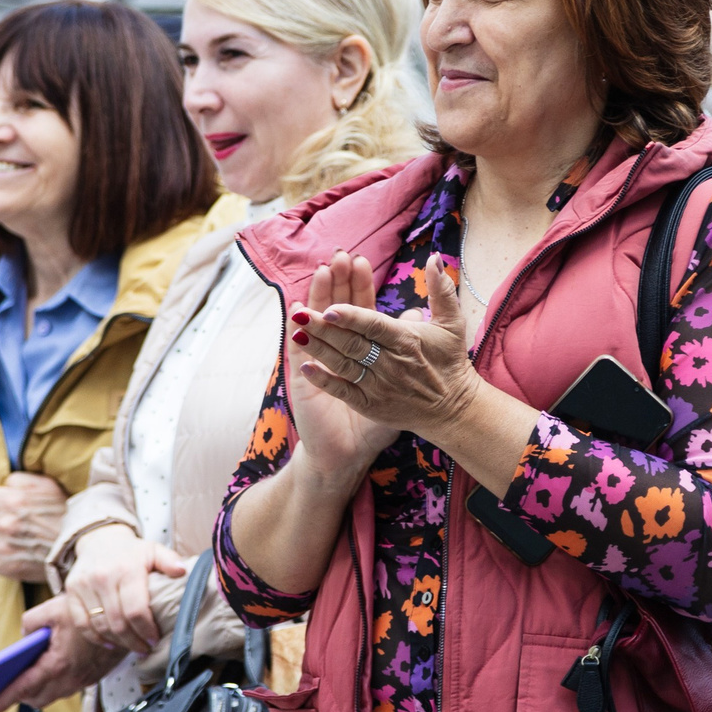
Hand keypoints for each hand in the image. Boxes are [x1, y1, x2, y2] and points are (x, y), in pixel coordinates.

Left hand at [0, 472, 68, 580]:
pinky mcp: (7, 567)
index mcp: (12, 500)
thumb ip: (18, 481)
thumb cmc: (67, 513)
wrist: (84, 545)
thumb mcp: (47, 486)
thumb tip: (0, 485)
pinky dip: (2, 559)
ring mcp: (4, 547)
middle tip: (19, 526)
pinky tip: (21, 554)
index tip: (8, 508)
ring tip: (19, 541)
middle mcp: (5, 524)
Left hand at [0, 599, 116, 711]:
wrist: (128, 619)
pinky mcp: (91, 678)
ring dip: (35, 691)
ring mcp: (82, 680)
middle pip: (36, 699)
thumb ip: (30, 623)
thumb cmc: (93, 612)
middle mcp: (70, 678)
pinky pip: (65, 688)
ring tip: (21, 679)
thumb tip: (23, 637)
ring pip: (51, 696)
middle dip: (18, 695)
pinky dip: (52, 684)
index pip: (23, 688)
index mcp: (58, 664)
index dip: (2, 700)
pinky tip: (46, 670)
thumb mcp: (53, 609)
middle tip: (1, 688)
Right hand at [64, 525, 188, 653]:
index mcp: (127, 569)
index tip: (155, 639)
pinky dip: (95, 638)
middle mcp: (103, 577)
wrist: (99, 539)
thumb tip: (182, 571)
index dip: (146, 629)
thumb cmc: (132, 551)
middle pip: (118, 622)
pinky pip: (81, 623)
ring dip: (117, 642)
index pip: (136, 610)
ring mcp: (84, 585)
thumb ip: (169, 560)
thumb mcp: (154, 550)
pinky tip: (110, 643)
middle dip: (134, 641)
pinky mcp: (71, 592)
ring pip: (100, 625)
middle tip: (145, 648)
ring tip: (132, 647)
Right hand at [283, 252, 416, 491]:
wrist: (347, 455)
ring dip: (316, 297)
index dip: (358, 287)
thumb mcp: (400, 385)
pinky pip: (299, 354)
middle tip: (339, 256)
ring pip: (316, 323)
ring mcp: (317, 364)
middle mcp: (336, 352)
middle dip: (337, 282)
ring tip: (321, 273)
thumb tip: (416, 313)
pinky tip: (295, 314)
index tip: (361, 262)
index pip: (358, 310)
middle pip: (334, 309)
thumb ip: (410, 348)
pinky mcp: (303, 381)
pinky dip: (297, 334)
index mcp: (359, 350)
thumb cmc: (374, 423)